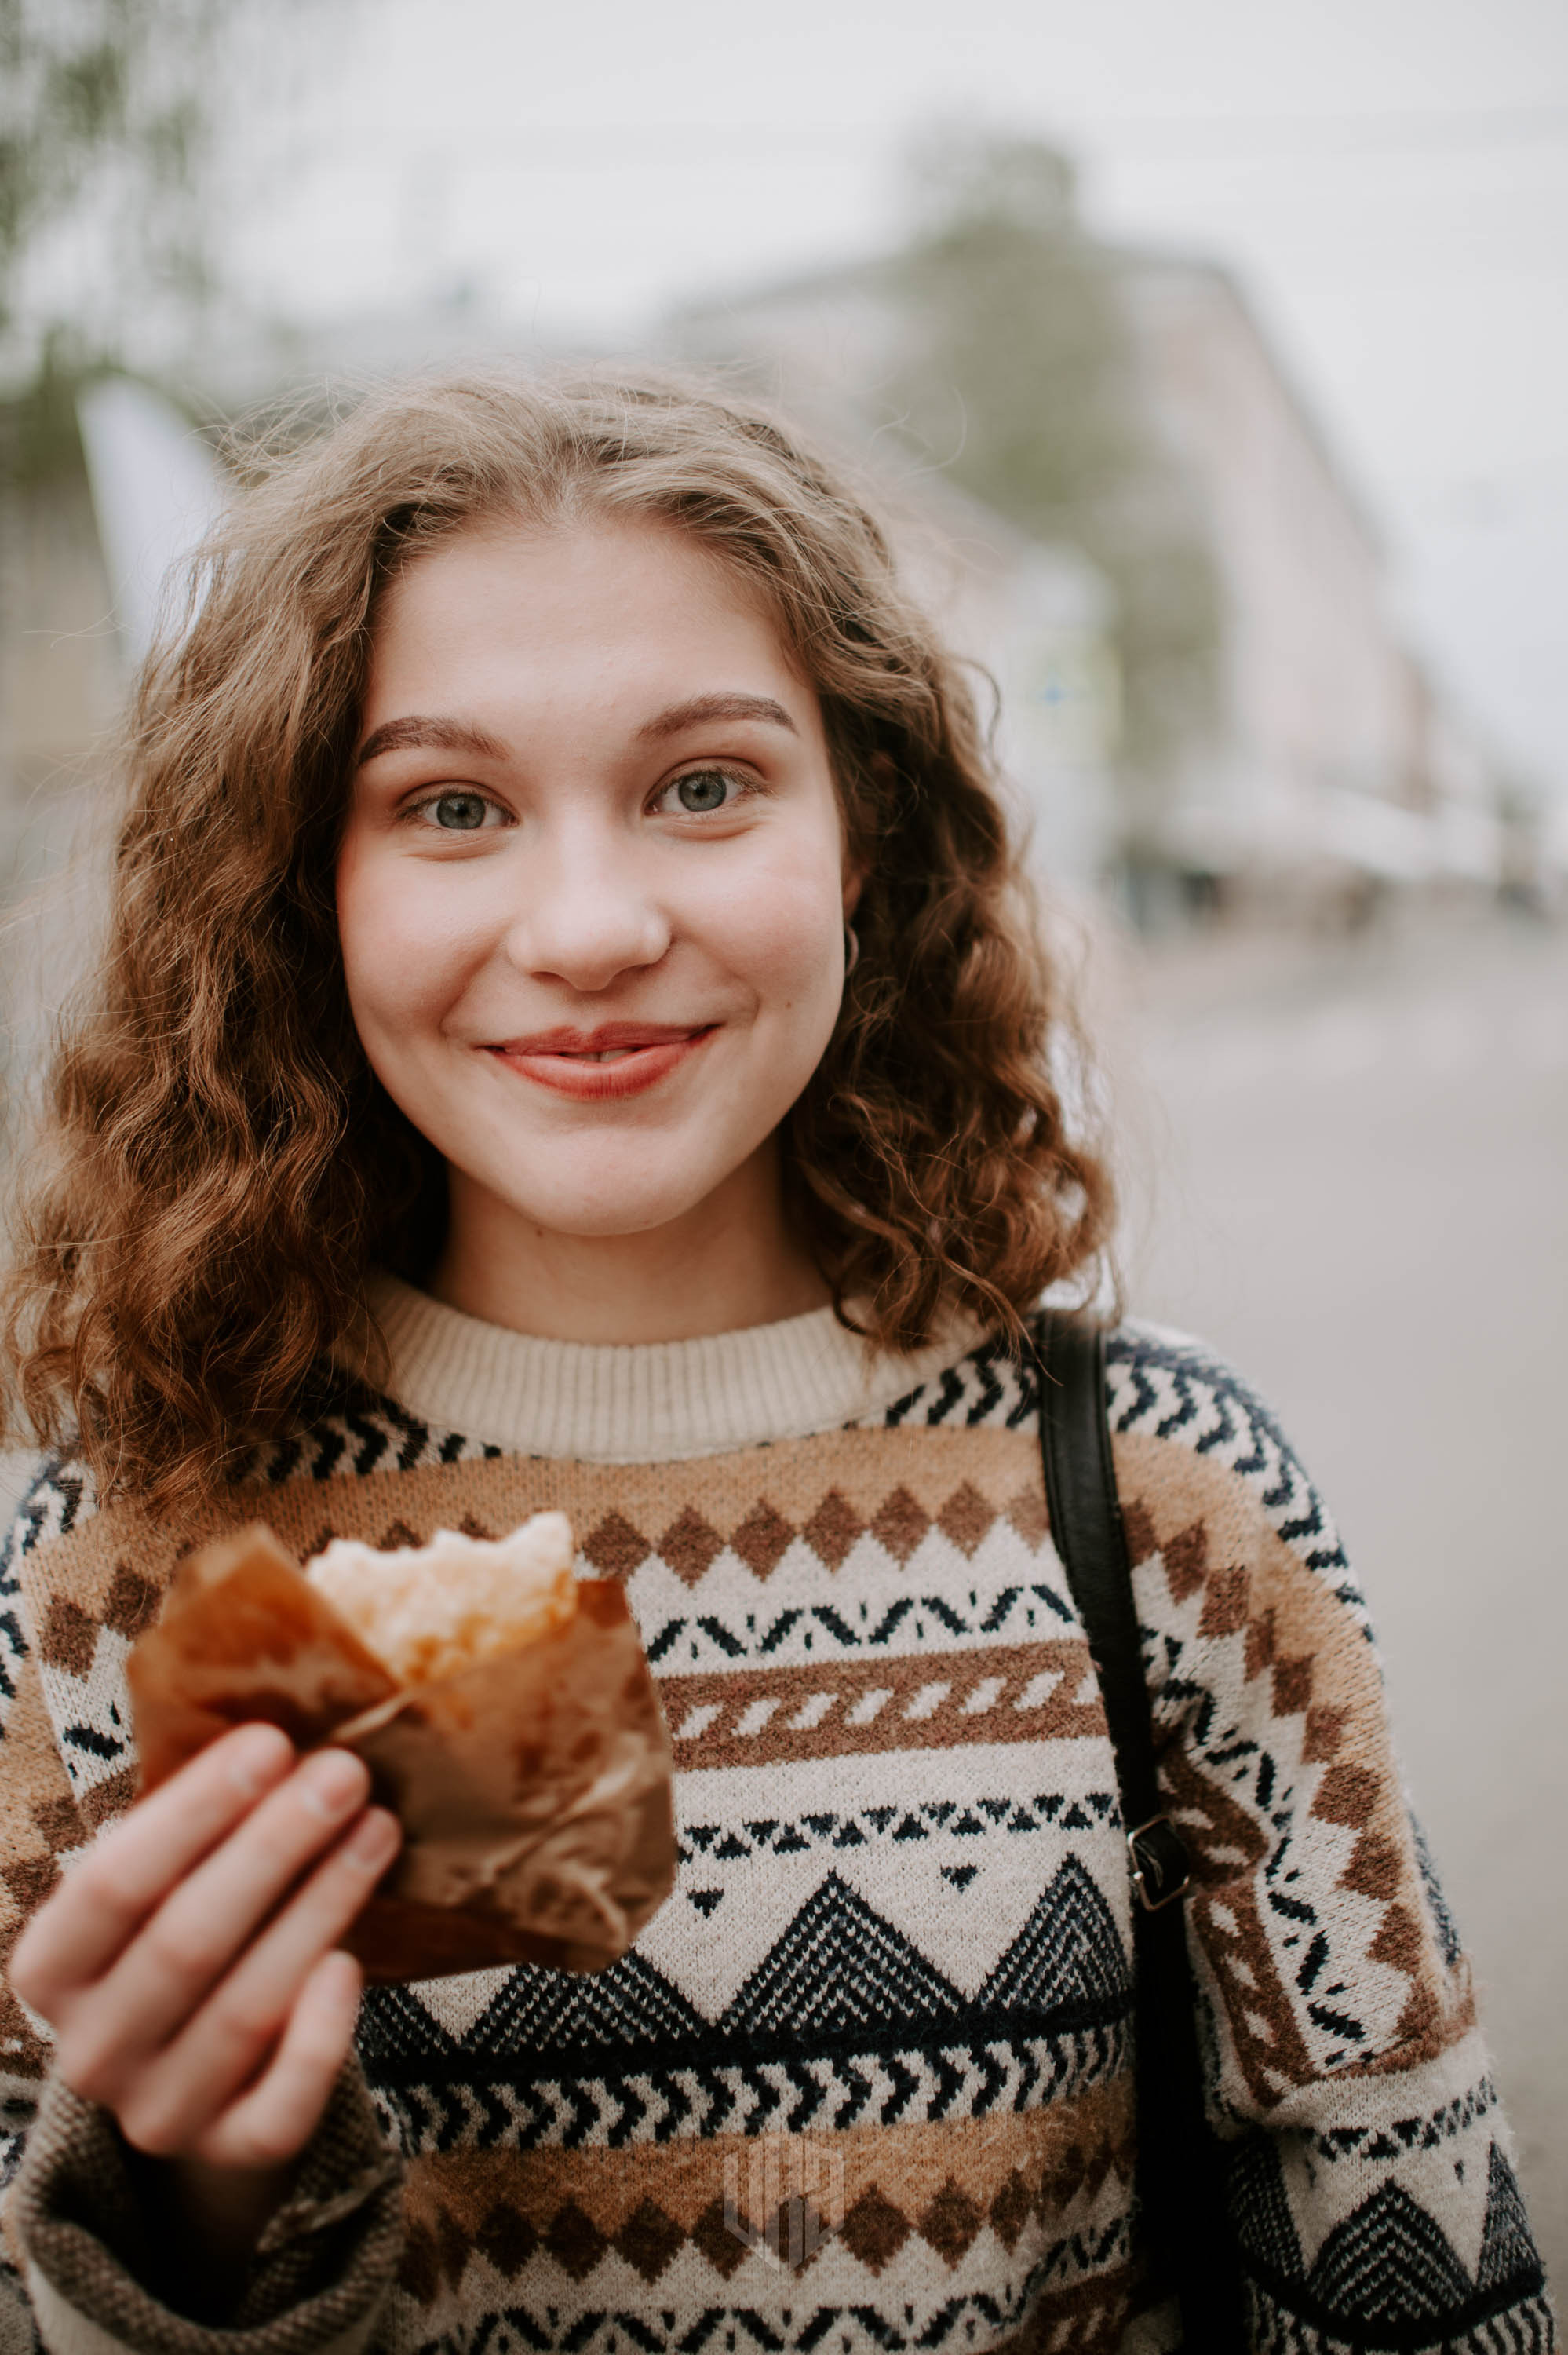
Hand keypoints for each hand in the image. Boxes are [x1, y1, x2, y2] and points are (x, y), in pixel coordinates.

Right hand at [10, 1724, 399, 2207]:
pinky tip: (351, 1965)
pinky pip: (279, 2108)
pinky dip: (318, 2038)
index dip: (194, 1812)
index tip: (271, 1742)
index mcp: (51, 1968)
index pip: (112, 1885)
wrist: (194, 2079)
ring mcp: (156, 2112)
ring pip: (243, 2012)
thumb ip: (191, 1829)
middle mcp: (91, 2050)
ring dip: (319, 1911)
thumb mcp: (156, 1887)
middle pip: (185, 1942)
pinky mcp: (230, 2153)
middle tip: (344, 1774)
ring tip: (376, 1831)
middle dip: (273, 1848)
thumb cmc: (180, 1939)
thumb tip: (268, 1730)